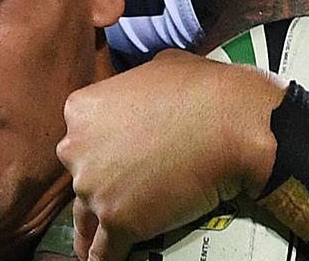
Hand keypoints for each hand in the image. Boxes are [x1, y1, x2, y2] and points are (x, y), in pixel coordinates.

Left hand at [56, 49, 285, 260]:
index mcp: (81, 110)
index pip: (80, 137)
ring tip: (96, 240)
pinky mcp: (119, 221)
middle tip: (120, 190)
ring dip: (94, 227)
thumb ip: (136, 83)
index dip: (97, 150)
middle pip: (80, 173)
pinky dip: (103, 257)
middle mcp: (76, 149)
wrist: (233, 122)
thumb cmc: (201, 88)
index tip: (110, 159)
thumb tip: (147, 89)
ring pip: (86, 216)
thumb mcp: (158, 66)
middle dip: (98, 182)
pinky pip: (102, 251)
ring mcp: (94, 187)